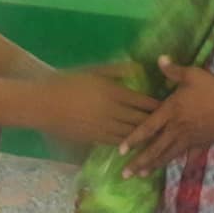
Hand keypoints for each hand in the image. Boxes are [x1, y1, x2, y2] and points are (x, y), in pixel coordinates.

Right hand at [32, 67, 157, 145]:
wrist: (44, 103)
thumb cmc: (67, 81)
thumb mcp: (93, 70)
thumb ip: (116, 70)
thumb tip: (137, 68)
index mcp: (112, 92)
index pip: (140, 100)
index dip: (155, 104)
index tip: (169, 105)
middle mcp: (111, 111)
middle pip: (139, 119)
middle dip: (155, 122)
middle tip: (170, 124)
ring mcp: (102, 127)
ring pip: (130, 133)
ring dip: (145, 135)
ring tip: (159, 136)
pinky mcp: (94, 138)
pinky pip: (117, 142)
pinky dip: (129, 143)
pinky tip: (137, 144)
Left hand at [119, 55, 213, 177]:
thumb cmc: (212, 90)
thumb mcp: (193, 75)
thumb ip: (174, 70)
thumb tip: (159, 58)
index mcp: (171, 111)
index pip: (148, 127)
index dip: (133, 138)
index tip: (120, 150)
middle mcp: (176, 129)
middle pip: (154, 148)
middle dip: (139, 162)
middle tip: (125, 174)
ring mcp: (188, 139)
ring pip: (167, 155)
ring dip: (153, 165)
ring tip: (141, 175)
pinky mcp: (199, 144)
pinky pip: (186, 156)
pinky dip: (177, 162)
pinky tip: (172, 167)